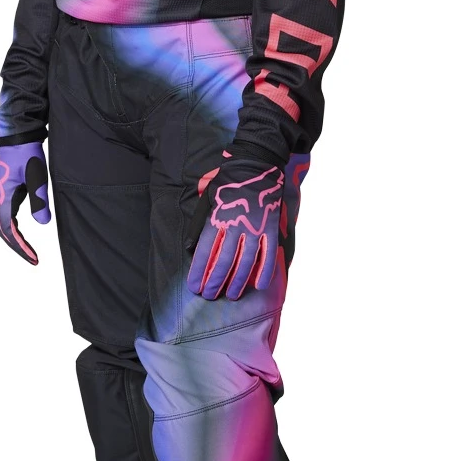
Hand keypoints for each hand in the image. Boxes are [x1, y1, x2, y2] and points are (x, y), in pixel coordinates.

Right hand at [0, 142, 50, 264]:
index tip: (33, 257)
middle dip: (17, 246)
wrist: (19, 136)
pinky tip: (23, 234)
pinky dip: (14, 228)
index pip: (8, 229)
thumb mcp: (37, 177)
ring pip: (4, 224)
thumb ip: (40, 200)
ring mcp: (0, 195)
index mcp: (3, 197)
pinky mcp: (6, 192)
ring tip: (29, 251)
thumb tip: (43, 224)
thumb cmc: (27, 154)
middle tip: (33, 259)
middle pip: (3, 230)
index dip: (20, 246)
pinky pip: (7, 216)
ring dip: (15, 239)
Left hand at [187, 159, 283, 300]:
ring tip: (231, 296)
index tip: (194, 287)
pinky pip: (268, 254)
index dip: (198, 272)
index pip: (204, 252)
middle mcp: (234, 226)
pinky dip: (265, 271)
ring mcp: (255, 227)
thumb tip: (189, 248)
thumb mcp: (207, 199)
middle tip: (209, 297)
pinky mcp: (271, 227)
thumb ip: (199, 224)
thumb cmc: (227, 182)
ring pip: (245, 262)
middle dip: (215, 282)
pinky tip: (259, 286)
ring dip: (237, 282)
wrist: (256, 163)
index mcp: (216, 218)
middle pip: (223, 261)